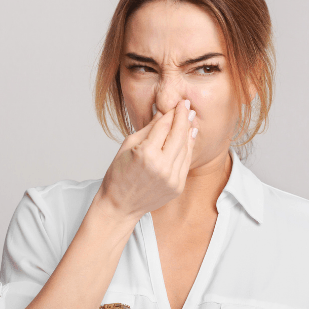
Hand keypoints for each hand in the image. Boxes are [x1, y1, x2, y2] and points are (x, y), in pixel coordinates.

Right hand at [96, 99, 198, 223]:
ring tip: (190, 118)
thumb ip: (148, 129)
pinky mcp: (177, 187)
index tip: (177, 103)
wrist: (119, 205)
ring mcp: (172, 178)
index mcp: (146, 154)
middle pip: (178, 135)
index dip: (171, 113)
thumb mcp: (128, 146)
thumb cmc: (118, 175)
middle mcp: (162, 166)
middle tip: (186, 105)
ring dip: (189, 131)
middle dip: (183, 117)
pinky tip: (190, 136)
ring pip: (185, 148)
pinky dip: (189, 148)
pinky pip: (186, 162)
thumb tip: (162, 113)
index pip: (164, 126)